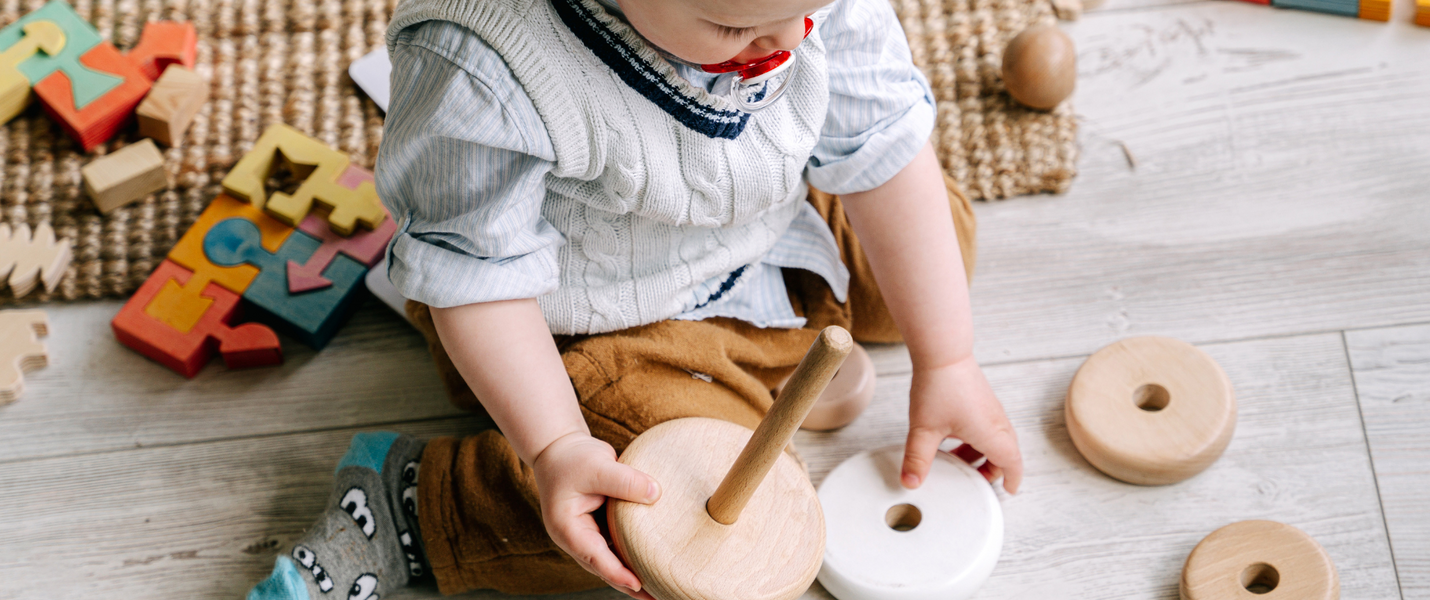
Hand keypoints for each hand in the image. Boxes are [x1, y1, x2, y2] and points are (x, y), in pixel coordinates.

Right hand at [532, 432, 660, 599]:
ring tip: (659, 588)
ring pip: (612, 560)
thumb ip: (625, 480)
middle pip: (604, 568)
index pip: (594, 557)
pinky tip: (652, 562)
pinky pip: (618, 546)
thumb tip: (657, 494)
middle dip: (628, 585)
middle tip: (656, 598)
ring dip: (632, 574)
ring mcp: (587, 534)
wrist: (559, 448)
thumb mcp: (598, 465)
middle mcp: (576, 537)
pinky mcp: (599, 527)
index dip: (617, 573)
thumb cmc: (571, 458)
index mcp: (567, 528)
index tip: (639, 585)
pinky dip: (633, 555)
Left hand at [901, 355, 1022, 493]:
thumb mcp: (924, 429)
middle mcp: (996, 422)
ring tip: (957, 461)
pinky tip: (952, 438)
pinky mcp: (982, 399)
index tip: (1008, 491)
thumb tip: (911, 482)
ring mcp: (990, 409)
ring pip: (995, 439)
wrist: (943, 352)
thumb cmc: (939, 387)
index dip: (1012, 480)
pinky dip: (976, 439)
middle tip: (974, 480)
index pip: (1013, 463)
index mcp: (991, 434)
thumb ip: (917, 459)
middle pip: (1006, 453)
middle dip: (992, 470)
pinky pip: (987, 426)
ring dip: (981, 454)